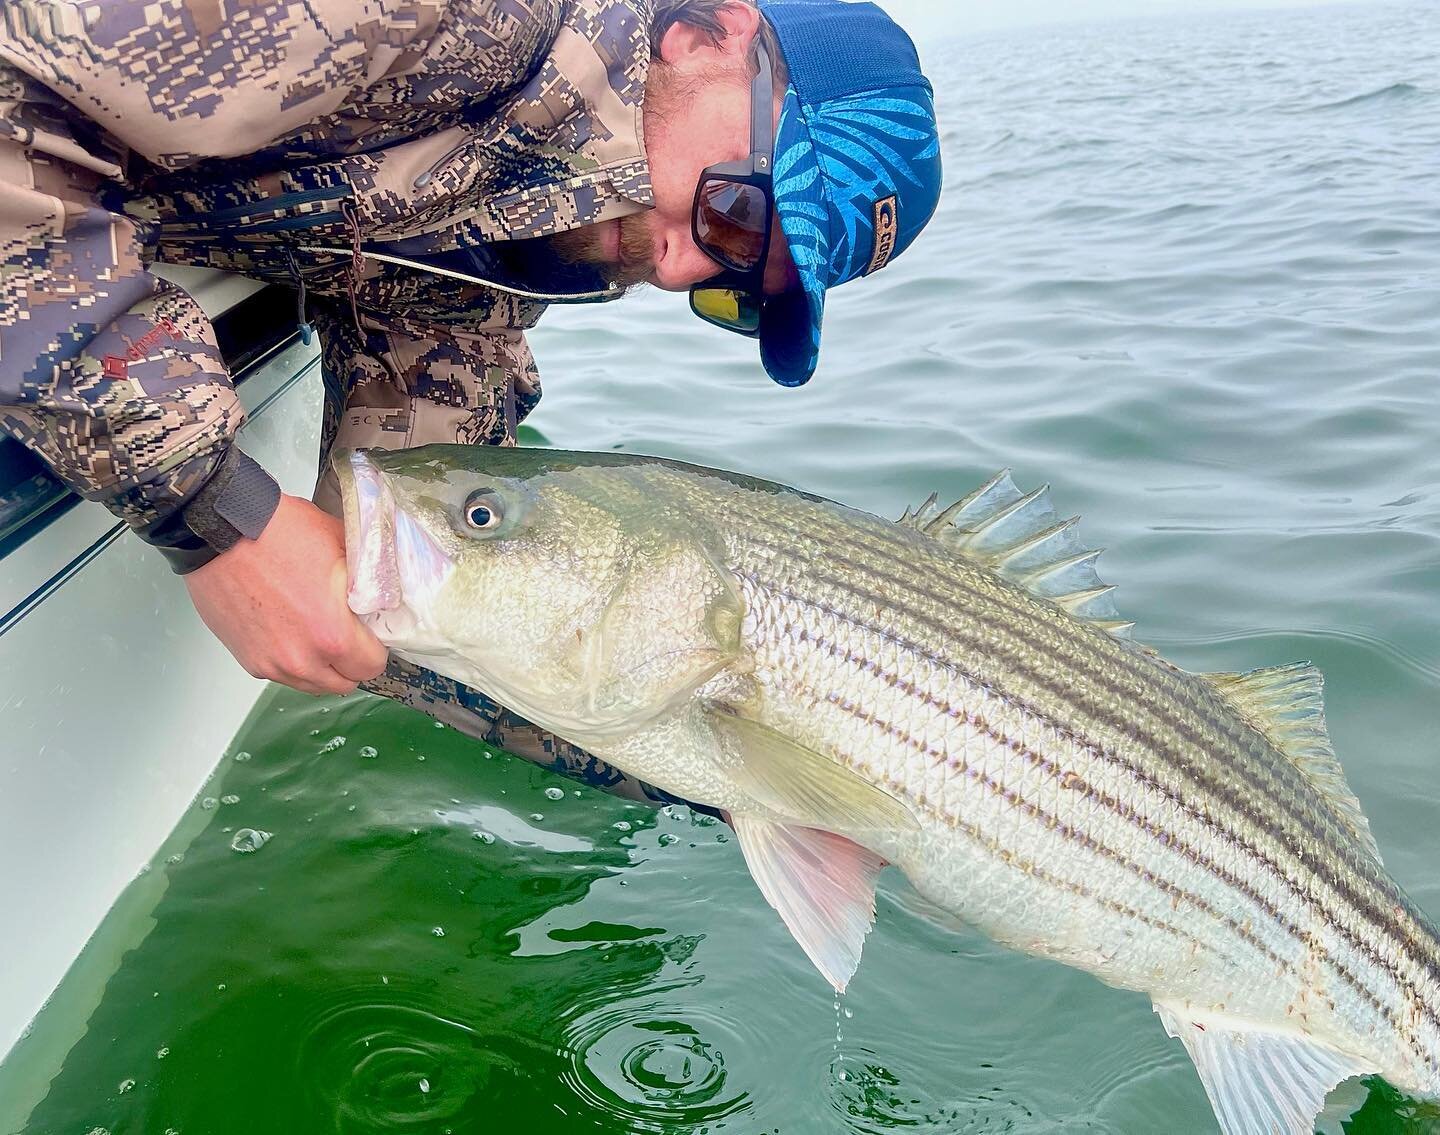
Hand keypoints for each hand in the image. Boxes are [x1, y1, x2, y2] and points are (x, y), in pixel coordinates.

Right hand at [185, 494, 388, 694]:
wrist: (221, 529)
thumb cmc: (280, 532)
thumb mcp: (343, 546)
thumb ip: (368, 580)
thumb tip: (383, 593)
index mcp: (332, 635)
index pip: (372, 667)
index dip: (376, 648)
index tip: (370, 633)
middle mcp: (301, 659)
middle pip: (343, 683)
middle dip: (351, 661)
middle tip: (347, 633)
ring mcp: (271, 663)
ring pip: (312, 684)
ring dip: (322, 666)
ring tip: (317, 632)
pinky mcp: (248, 659)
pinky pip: (282, 674)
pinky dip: (292, 660)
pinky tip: (290, 630)